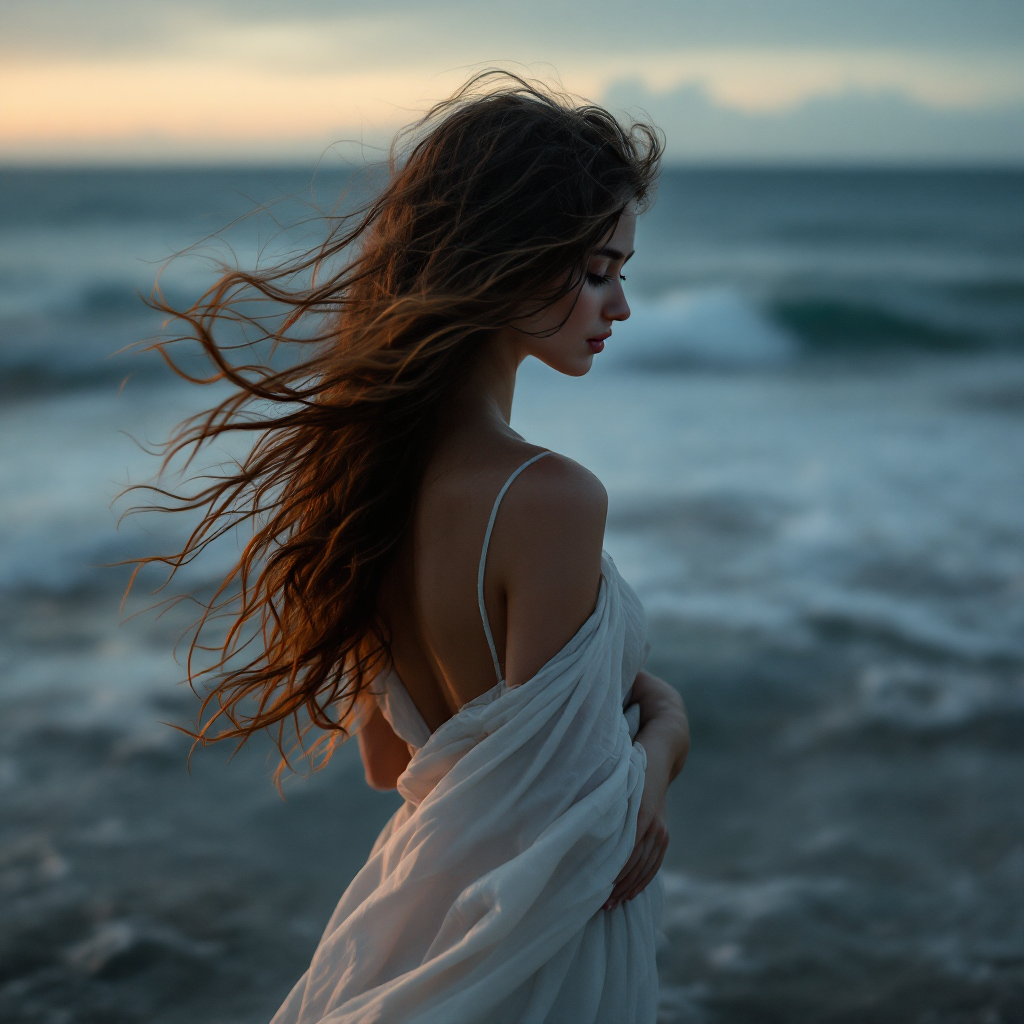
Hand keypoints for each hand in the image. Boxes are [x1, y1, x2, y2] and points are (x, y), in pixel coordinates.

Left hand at [603, 760, 669, 909]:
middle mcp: (653, 825)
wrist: (656, 761)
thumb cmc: (625, 774)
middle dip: (618, 887)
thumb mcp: (613, 787)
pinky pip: (655, 864)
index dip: (612, 873)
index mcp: (639, 813)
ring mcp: (661, 832)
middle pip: (635, 865)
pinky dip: (643, 881)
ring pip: (645, 868)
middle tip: (600, 905)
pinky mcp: (665, 836)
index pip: (625, 852)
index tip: (596, 889)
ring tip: (612, 905)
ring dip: (629, 889)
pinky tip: (630, 894)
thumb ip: (602, 809)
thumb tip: (578, 833)